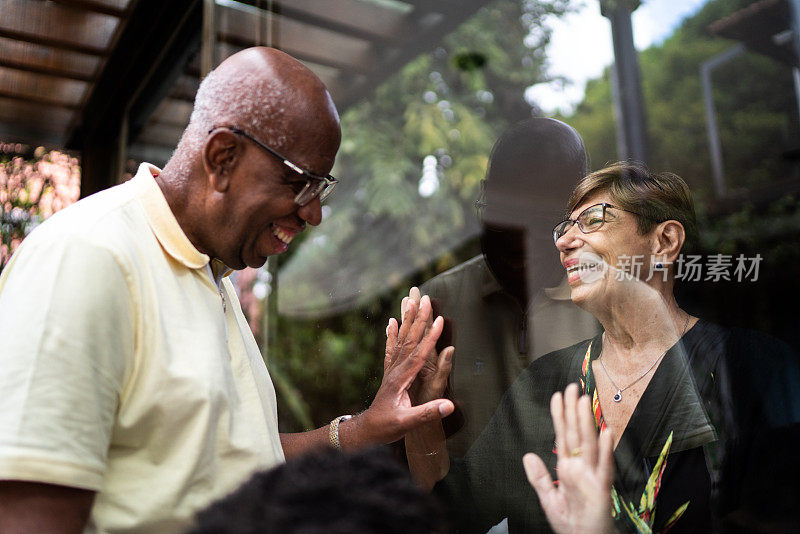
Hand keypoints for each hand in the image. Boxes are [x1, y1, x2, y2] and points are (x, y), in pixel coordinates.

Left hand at [356, 296, 454, 444]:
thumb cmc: (386, 428)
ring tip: (410, 301)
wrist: (366, 431)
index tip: (440, 320)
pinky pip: (391, 348)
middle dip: (418, 318)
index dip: (430, 337)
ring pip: (400, 340)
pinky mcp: (389, 373)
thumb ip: (427, 414)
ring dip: (406, 320)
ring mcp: (391, 371)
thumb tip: (448, 405)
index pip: (418, 354)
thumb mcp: (406, 424)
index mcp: (400, 379)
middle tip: (424, 298)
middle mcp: (395, 370)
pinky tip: (391, 321)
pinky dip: (392, 333)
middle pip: (409, 340)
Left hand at [523, 383, 614, 533]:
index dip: (559, 416)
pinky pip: (604, 468)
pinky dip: (605, 451)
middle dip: (573, 410)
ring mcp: (592, 476)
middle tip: (571, 387)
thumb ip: (539, 477)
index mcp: (568, 468)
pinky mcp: (602, 490)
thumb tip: (528, 455)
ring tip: (583, 401)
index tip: (557, 396)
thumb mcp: (548, 499)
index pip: (562, 436)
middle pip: (576, 434)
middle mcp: (581, 467)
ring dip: (586, 422)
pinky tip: (606, 432)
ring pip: (588, 444)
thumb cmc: (571, 522)